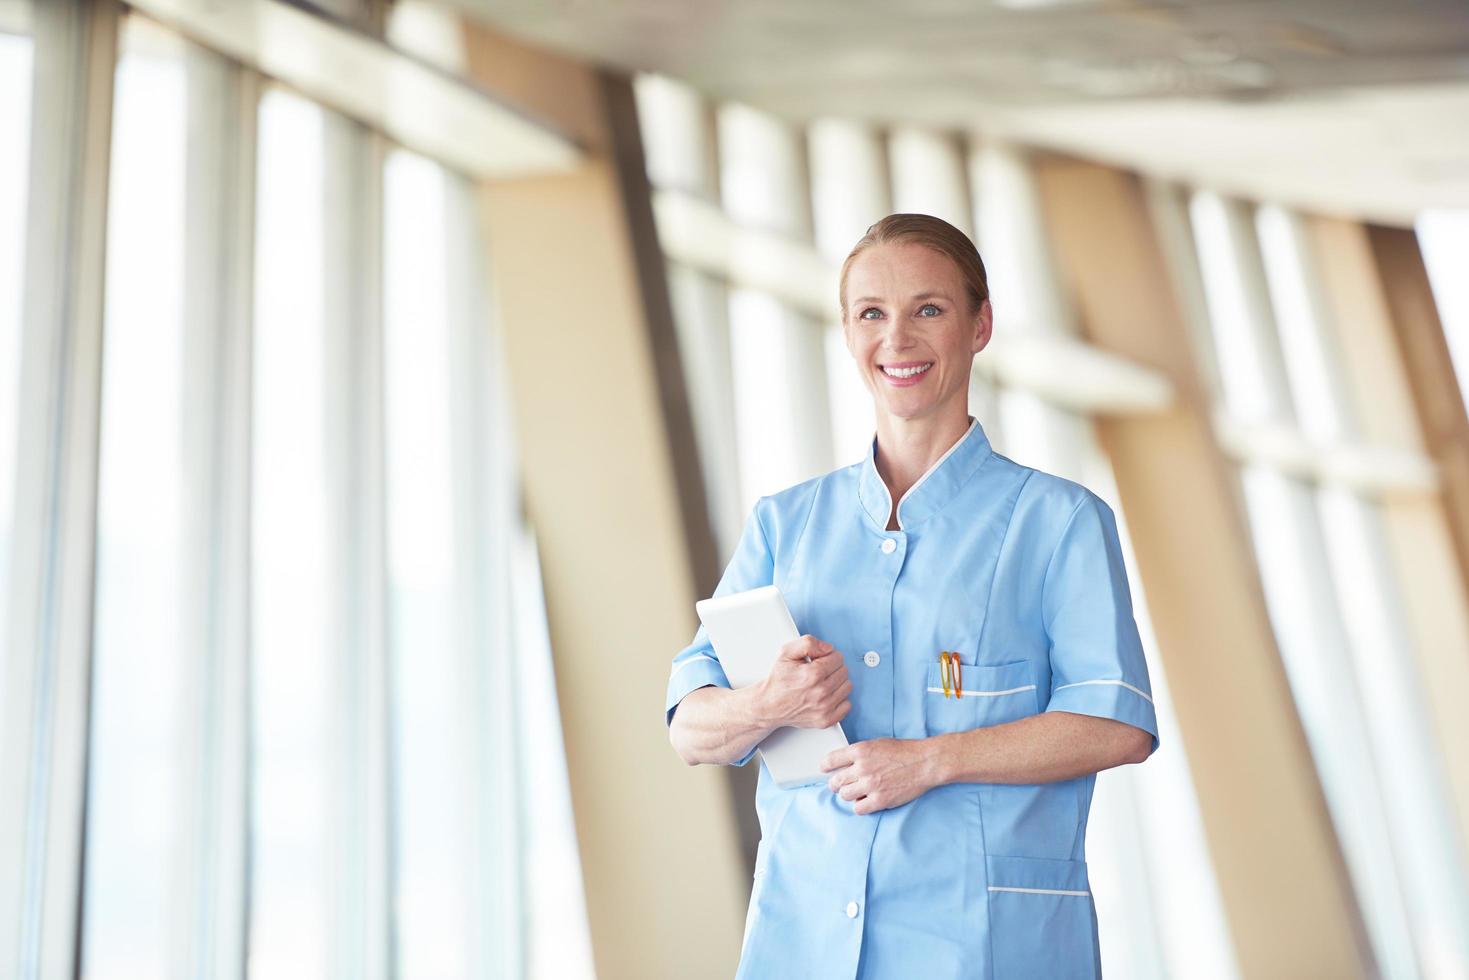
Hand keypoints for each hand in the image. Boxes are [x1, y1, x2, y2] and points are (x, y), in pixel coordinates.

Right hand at [752, 634, 851, 729]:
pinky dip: (839, 699)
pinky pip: (847, 705)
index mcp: (812, 674)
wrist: (769, 705)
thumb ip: (808, 643)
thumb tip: (827, 648)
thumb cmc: (778, 681)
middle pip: (844, 672)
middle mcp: (820, 692)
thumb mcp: (786, 653)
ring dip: (837, 682)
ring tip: (822, 682)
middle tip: (819, 671)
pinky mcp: (826, 720)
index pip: (838, 658)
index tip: (819, 660)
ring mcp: (824, 708)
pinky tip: (827, 695)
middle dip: (833, 668)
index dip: (828, 656)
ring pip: (847, 687)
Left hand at [820, 738, 937, 814]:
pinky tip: (865, 801)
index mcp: (860, 751)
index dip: (825, 766)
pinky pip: (858, 809)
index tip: (824, 769)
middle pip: (835, 781)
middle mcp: (862, 768)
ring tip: (855, 792)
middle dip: (835, 784)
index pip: (831, 760)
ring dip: (848, 795)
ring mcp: (870, 785)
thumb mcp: (877, 744)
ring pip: (845, 796)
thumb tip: (843, 763)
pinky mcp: (880, 800)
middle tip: (839, 785)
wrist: (924, 763)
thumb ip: (859, 753)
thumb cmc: (903, 752)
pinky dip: (860, 806)